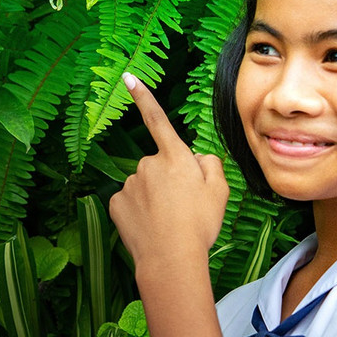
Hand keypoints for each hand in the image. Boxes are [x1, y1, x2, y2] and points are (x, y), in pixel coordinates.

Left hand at [108, 73, 229, 270]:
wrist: (171, 260)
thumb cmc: (199, 224)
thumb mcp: (220, 191)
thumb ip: (209, 165)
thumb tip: (195, 158)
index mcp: (174, 157)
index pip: (157, 120)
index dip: (143, 96)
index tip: (128, 77)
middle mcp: (147, 164)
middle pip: (160, 166)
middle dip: (170, 180)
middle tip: (185, 207)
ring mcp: (129, 184)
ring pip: (145, 186)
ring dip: (155, 198)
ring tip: (169, 222)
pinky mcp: (116, 203)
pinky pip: (131, 202)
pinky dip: (140, 213)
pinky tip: (151, 227)